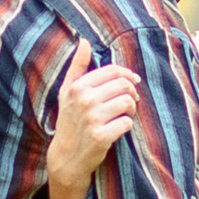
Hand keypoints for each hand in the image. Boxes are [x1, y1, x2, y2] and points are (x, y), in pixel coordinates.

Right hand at [45, 52, 138, 198]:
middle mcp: (84, 100)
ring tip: (125, 114)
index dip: (127, 75)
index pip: (113, 71)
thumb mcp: (67, 92)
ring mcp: (93, 118)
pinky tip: (119, 128)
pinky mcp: (101, 136)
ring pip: (128, 102)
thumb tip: (84, 41)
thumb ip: (77, 66)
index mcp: (77, 87)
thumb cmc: (69, 121)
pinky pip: (127, 123)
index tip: (132, 82)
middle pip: (124, 85)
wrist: (66, 157)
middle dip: (131, 92)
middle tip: (131, 101)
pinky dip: (127, 125)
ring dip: (131, 109)